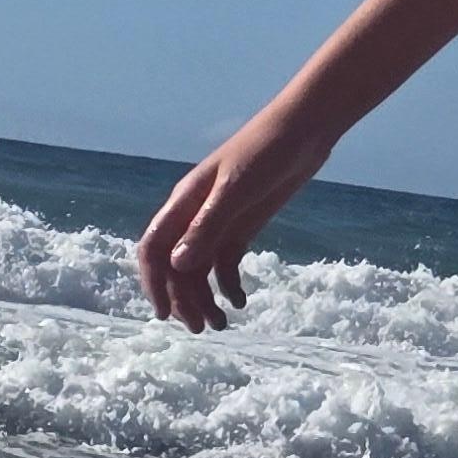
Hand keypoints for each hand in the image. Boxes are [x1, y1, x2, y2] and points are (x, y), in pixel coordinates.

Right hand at [134, 94, 336, 330]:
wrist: (304, 128)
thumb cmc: (266, 151)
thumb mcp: (236, 189)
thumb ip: (207, 227)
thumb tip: (177, 266)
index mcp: (183, 204)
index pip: (154, 250)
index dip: (153, 283)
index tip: (164, 314)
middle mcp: (194, 216)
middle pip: (177, 267)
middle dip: (184, 299)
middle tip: (201, 329)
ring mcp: (218, 222)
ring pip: (200, 269)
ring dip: (205, 298)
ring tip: (222, 324)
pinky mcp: (242, 225)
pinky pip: (226, 263)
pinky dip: (229, 284)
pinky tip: (240, 301)